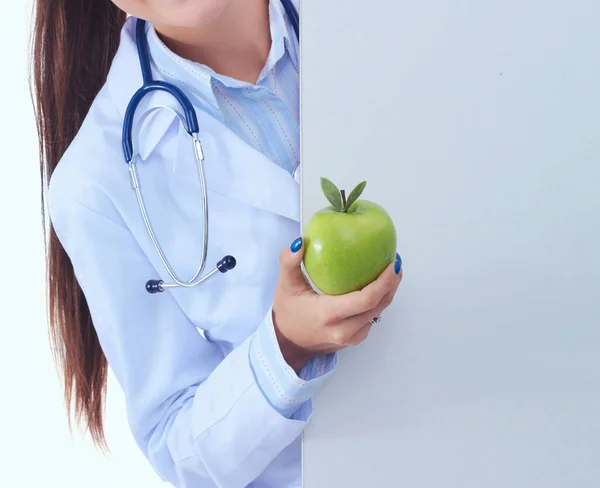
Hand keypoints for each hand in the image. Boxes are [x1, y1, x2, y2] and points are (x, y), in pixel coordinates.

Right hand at [272, 237, 402, 372]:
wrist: (287, 344)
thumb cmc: (288, 313)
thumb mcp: (285, 285)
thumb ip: (289, 262)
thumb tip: (300, 242)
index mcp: (328, 314)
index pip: (366, 298)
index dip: (385, 281)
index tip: (393, 263)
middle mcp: (343, 330)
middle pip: (379, 305)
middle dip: (392, 283)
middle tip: (395, 262)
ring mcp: (350, 338)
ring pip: (378, 313)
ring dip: (388, 292)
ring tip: (391, 271)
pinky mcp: (354, 340)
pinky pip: (372, 319)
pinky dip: (378, 303)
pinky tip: (378, 287)